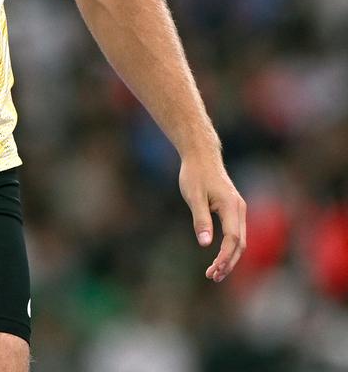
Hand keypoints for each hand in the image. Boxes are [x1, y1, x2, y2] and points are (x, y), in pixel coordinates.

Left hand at [180, 154, 246, 281]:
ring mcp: (239, 210)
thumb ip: (200, 219)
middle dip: (229, 263)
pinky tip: (219, 258)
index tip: (214, 270)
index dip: (225, 257)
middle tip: (213, 277)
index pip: (232, 238)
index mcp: (231, 206)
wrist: (202, 156)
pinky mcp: (234, 210)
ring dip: (230, 258)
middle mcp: (240, 210)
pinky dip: (230, 248)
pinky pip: (236, 234)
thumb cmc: (195, 174)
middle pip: (240, 243)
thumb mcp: (193, 196)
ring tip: (215, 273)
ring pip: (240, 240)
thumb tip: (205, 244)